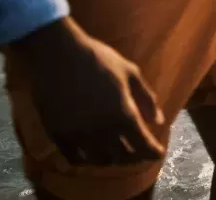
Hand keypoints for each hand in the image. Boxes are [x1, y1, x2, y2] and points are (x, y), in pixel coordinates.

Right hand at [9, 18, 165, 165]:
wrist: (57, 55)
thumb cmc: (98, 59)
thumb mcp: (131, 73)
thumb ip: (147, 99)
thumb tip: (158, 121)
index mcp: (123, 114)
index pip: (143, 145)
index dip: (153, 152)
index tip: (158, 153)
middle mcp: (101, 130)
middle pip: (123, 157)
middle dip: (135, 157)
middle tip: (139, 153)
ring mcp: (78, 134)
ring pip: (99, 160)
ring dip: (112, 160)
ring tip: (118, 153)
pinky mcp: (58, 134)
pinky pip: (74, 157)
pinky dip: (86, 159)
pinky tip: (92, 154)